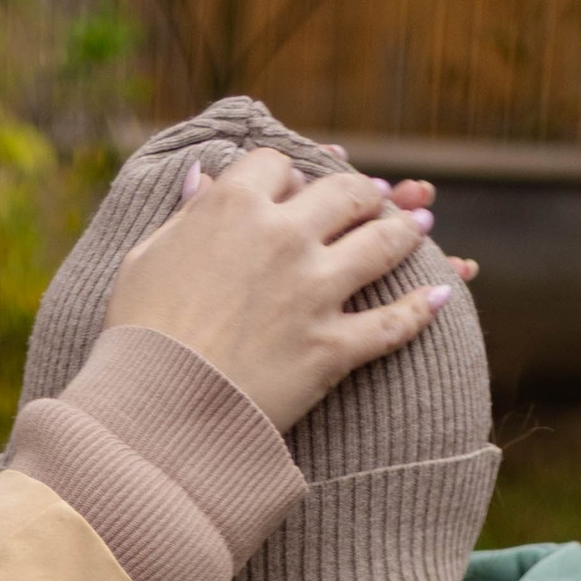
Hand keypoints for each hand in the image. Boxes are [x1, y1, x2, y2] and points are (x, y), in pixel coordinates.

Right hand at [103, 151, 471, 434]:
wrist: (154, 413)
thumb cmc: (137, 337)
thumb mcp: (145, 260)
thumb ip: (184, 217)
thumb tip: (200, 178)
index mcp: (233, 206)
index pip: (279, 166)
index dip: (290, 176)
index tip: (296, 187)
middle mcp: (282, 238)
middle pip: (343, 193)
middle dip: (362, 192)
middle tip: (376, 197)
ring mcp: (313, 291)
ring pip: (381, 245)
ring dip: (406, 231)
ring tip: (422, 223)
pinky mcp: (332, 348)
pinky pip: (391, 324)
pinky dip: (422, 309)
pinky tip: (443, 296)